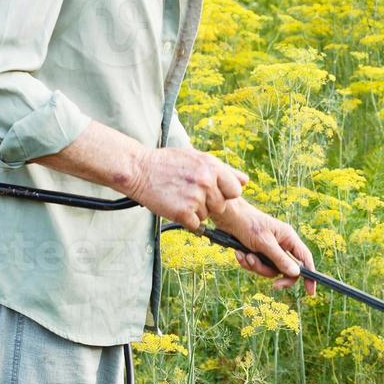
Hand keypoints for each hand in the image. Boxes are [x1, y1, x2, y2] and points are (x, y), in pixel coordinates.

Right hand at [125, 146, 248, 232]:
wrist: (138, 169)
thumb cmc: (168, 163)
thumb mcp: (198, 158)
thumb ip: (224, 170)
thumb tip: (245, 181)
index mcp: (213, 167)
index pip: (236, 191)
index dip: (225, 194)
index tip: (214, 193)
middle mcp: (206, 182)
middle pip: (221, 206)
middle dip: (209, 204)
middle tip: (190, 194)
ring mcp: (195, 197)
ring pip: (207, 216)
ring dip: (196, 212)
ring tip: (180, 197)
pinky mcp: (182, 212)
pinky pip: (195, 225)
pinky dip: (186, 220)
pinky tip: (175, 207)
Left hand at [214, 197, 316, 294]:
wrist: (227, 217)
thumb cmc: (248, 224)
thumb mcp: (264, 243)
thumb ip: (280, 259)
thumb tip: (296, 273)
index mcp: (288, 238)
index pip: (304, 258)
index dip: (309, 275)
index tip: (310, 292)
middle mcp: (281, 244)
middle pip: (284, 268)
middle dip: (273, 273)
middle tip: (274, 286)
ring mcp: (269, 249)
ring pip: (268, 269)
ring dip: (256, 266)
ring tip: (246, 256)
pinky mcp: (257, 252)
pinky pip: (257, 266)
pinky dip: (247, 262)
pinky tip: (239, 254)